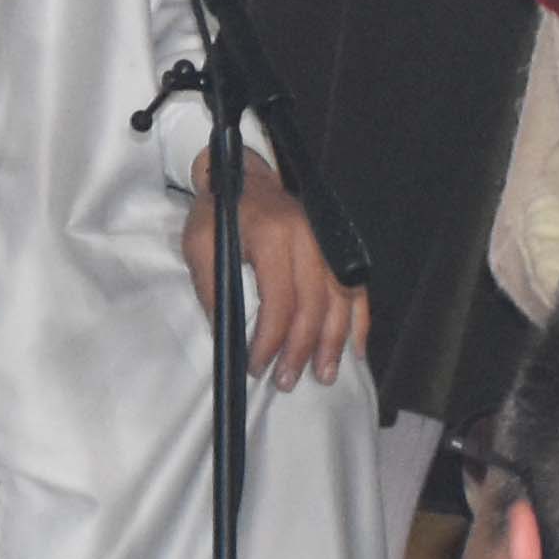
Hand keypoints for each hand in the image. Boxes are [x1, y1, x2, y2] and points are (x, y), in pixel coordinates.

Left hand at [182, 157, 368, 390]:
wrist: (245, 176)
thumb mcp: (200, 246)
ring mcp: (328, 240)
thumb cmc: (219, 214)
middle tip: (287, 381)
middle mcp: (309, 236)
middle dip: (301, 349)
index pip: (279, 299)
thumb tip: (228, 339)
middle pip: (314, 304)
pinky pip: (356, 289)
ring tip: (324, 375)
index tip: (256, 365)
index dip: (270, 339)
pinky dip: (358, 321)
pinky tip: (356, 350)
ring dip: (334, 343)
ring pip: (341, 300)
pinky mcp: (337, 246)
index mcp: (272, 234)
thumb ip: (214, 290)